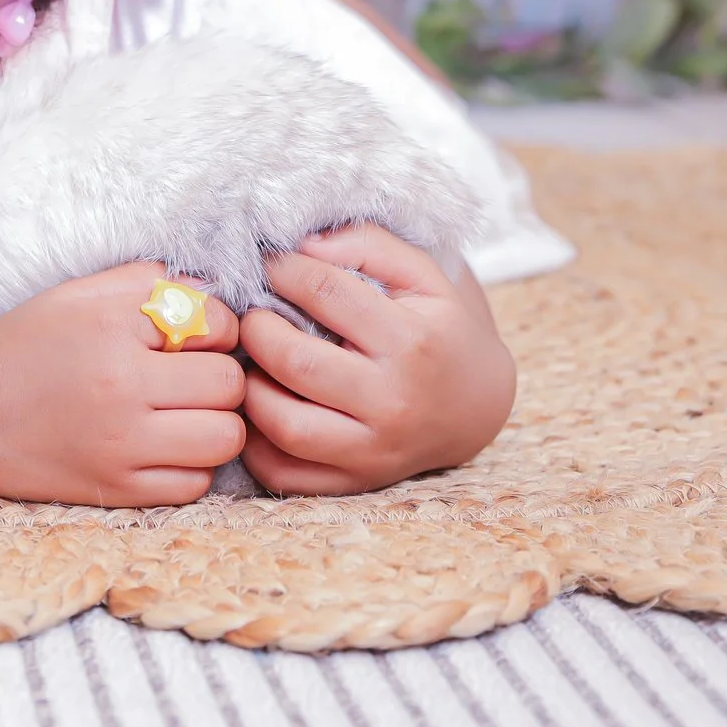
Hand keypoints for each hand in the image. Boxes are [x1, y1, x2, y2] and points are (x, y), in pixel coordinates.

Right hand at [0, 262, 244, 506]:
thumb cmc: (22, 345)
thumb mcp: (78, 295)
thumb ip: (147, 283)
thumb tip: (208, 293)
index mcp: (114, 329)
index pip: (219, 326)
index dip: (216, 329)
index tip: (189, 338)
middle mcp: (122, 388)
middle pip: (230, 384)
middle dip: (221, 376)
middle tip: (191, 377)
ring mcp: (121, 446)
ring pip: (225, 438)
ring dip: (216, 423)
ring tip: (184, 414)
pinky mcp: (116, 490)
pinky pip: (195, 484)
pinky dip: (191, 465)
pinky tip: (162, 446)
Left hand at [235, 225, 515, 495]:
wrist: (477, 404)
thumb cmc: (439, 327)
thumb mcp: (422, 273)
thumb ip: (366, 244)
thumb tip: (301, 246)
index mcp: (412, 341)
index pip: (324, 292)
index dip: (284, 269)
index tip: (270, 263)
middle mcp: (393, 402)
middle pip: (295, 363)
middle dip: (256, 329)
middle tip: (252, 315)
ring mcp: (374, 450)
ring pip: (284, 426)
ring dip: (249, 388)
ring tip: (252, 362)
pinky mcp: (355, 482)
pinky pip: (285, 474)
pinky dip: (254, 443)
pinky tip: (259, 407)